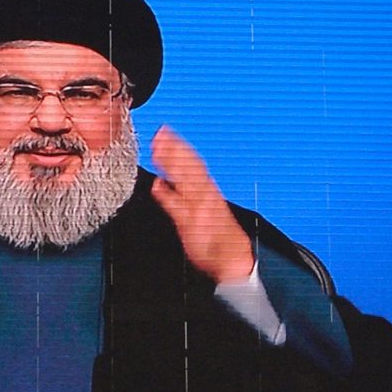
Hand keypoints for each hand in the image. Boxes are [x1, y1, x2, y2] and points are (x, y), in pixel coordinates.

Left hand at [151, 128, 254, 285]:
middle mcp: (205, 195)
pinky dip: (167, 196)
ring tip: (157, 149)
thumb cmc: (221, 237)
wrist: (234, 258)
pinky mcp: (190, 223)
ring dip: (171, 164)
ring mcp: (198, 208)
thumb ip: (190, 195)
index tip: (167, 133)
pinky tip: (158, 185)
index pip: (194, 162)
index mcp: (210, 190)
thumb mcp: (209, 210)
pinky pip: (177, 207)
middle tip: (160, 134)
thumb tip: (171, 183)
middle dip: (174, 149)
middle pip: (189, 166)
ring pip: (184, 180)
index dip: (179, 146)